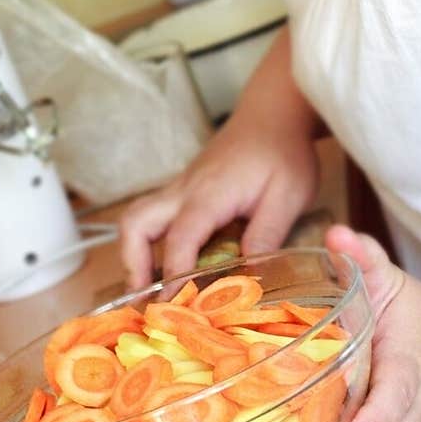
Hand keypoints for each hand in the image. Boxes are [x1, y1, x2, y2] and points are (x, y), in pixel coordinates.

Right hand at [117, 111, 320, 288]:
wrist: (275, 111)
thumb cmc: (284, 151)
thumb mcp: (288, 196)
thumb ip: (267, 234)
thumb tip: (248, 278)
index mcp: (209, 194)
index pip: (180, 240)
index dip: (173, 277)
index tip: (173, 310)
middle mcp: (185, 190)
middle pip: (135, 223)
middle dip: (132, 263)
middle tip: (148, 300)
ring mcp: (182, 188)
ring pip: (138, 219)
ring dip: (136, 255)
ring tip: (154, 291)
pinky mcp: (186, 190)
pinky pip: (157, 218)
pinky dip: (154, 245)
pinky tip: (175, 268)